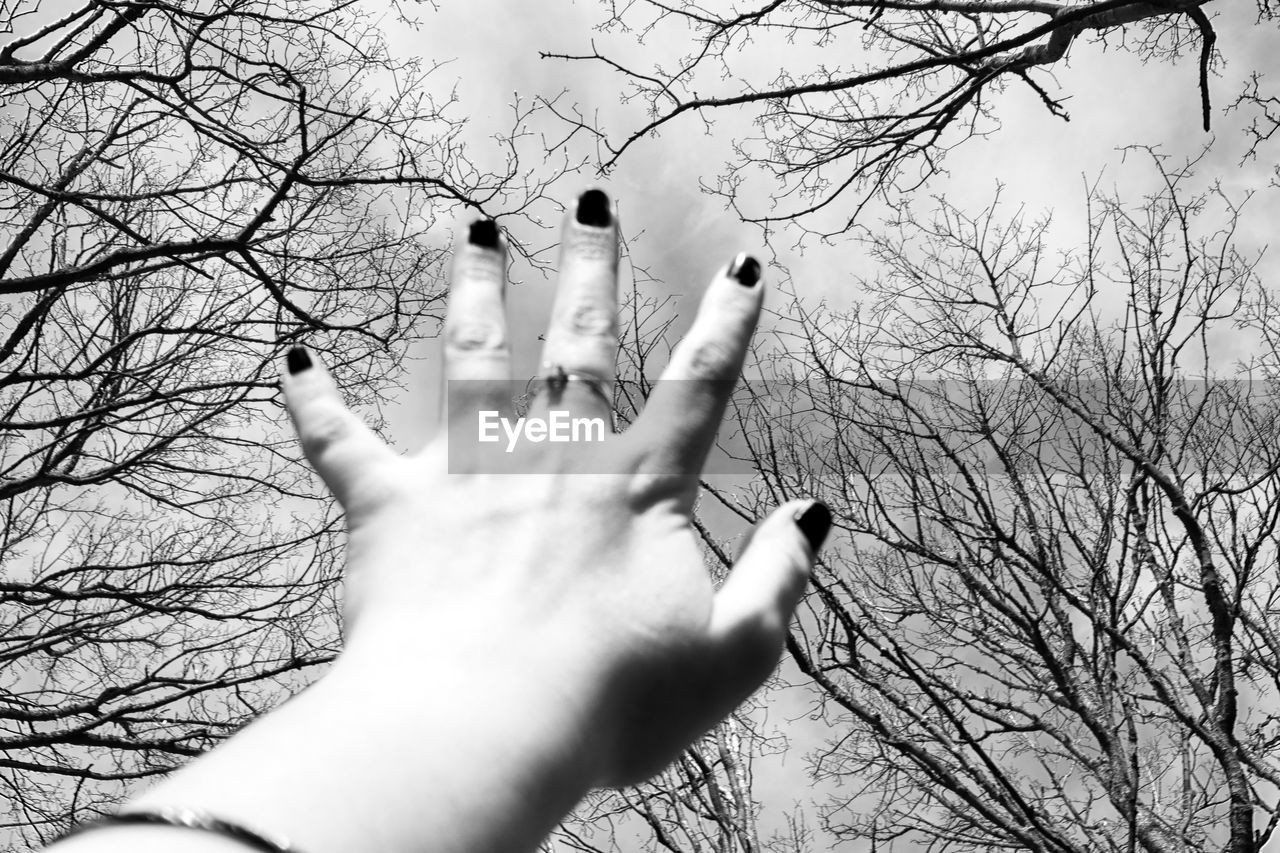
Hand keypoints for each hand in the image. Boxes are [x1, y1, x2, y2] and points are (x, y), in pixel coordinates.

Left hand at [280, 189, 829, 786]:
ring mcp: (466, 472)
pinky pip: (339, 439)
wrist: (484, 728)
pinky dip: (315, 399)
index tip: (743, 266)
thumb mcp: (735, 654)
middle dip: (593, 265)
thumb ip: (781, 577)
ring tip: (477, 231)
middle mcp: (552, 456)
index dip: (728, 324)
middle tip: (591, 202)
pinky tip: (294, 356)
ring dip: (478, 289)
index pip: (699, 385)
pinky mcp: (388, 507)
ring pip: (472, 356)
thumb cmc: (613, 703)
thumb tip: (814, 514)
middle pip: (579, 341)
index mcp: (637, 486)